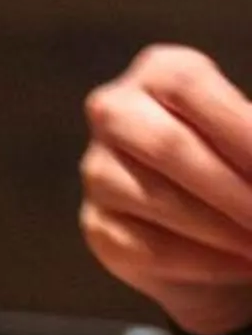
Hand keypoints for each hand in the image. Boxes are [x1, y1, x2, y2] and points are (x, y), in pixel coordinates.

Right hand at [81, 46, 251, 334]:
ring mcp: (98, 170)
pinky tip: (238, 262)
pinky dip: (205, 261)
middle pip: (167, 144)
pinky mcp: (99, 225)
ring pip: (157, 199)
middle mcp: (115, 111)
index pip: (188, 86)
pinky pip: (149, 247)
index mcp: (160, 72)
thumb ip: (250, 143)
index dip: (239, 132)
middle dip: (232, 190)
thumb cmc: (243, 166)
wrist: (213, 223)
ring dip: (223, 230)